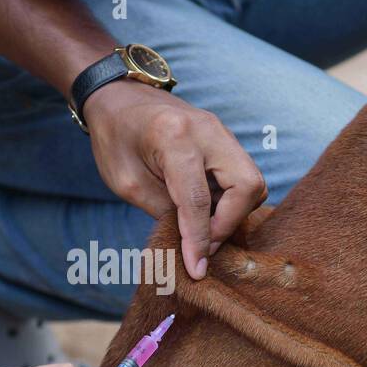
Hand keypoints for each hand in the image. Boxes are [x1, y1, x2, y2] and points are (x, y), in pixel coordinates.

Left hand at [83, 79, 265, 278]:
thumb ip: (164, 211)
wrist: (118, 97)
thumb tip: (195, 244)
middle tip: (202, 243)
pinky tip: (206, 209)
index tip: (198, 269)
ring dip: (232, 212)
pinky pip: (243, 176)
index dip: (200, 240)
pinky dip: (231, 200)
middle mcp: (208, 131)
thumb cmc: (114, 138)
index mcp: (174, 138)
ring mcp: (222, 132)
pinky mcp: (225, 140)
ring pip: (252, 182)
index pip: (198, 199)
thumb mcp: (127, 183)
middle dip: (229, 223)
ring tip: (201, 225)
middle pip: (247, 186)